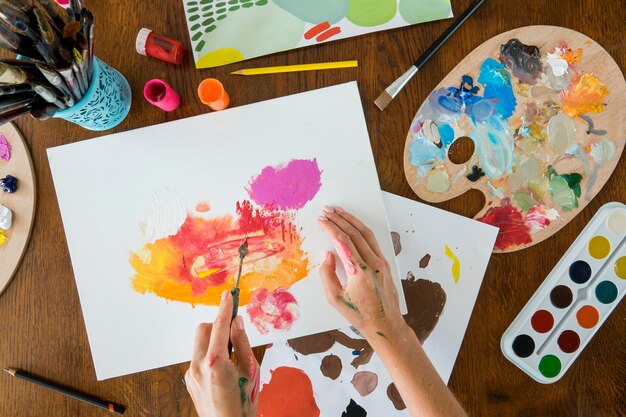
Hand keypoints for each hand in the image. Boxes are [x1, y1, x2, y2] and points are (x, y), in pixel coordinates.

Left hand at [185, 291, 259, 416]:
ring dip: (214, 341)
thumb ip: (243, 343)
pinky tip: (224, 371)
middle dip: (217, 325)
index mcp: (216, 363)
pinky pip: (198, 358)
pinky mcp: (189, 380)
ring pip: (200, 344)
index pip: (219, 326)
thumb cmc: (243, 405)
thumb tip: (237, 321)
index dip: (225, 308)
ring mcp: (191, 374)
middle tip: (234, 333)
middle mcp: (198, 366)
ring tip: (232, 358)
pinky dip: (210, 355)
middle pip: (203, 329)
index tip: (229, 295)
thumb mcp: (251, 371)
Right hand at [317, 206, 405, 341]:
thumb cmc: (359, 315)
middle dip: (339, 219)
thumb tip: (327, 255)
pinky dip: (362, 230)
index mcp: (359, 271)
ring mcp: (381, 262)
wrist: (385, 325)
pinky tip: (354, 225)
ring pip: (366, 234)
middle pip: (354, 233)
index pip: (343, 241)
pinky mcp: (385, 264)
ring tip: (340, 211)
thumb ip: (327, 275)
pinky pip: (373, 241)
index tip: (321, 219)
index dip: (330, 228)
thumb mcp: (335, 299)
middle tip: (327, 210)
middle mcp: (373, 263)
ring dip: (352, 220)